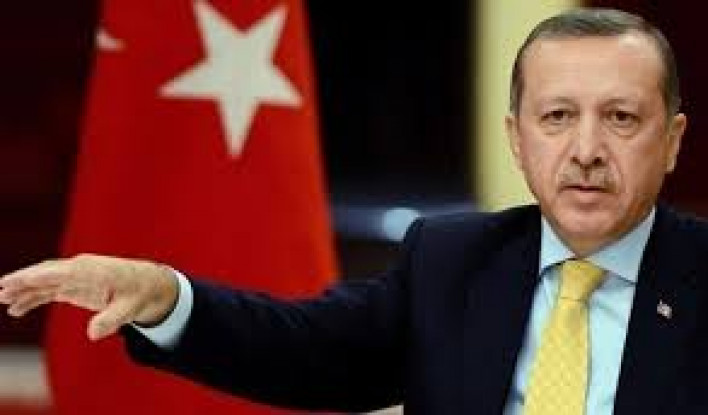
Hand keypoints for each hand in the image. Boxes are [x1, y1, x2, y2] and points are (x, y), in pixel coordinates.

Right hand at [0, 254, 178, 340]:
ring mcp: (75, 276)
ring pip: (43, 281)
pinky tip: (16, 309)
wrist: (147, 284)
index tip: (17, 280)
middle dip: (23, 280)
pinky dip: (32, 297)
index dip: (39, 276)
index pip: (60, 271)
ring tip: (2, 300)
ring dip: (22, 290)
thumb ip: (112, 319)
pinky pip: (48, 290)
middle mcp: (79, 269)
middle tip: (0, 289)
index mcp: (92, 270)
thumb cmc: (139, 292)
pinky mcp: (73, 285)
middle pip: (46, 273)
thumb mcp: (130, 308)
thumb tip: (93, 334)